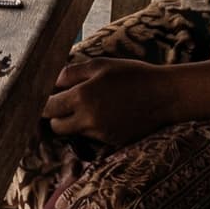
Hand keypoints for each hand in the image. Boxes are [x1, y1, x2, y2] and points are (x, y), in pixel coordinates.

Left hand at [42, 57, 184, 147]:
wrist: (165, 96)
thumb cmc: (133, 75)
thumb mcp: (101, 66)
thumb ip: (71, 73)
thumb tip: (51, 81)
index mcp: (82, 97)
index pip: (47, 108)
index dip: (43, 103)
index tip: (44, 97)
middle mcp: (88, 119)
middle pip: (57, 126)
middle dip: (57, 116)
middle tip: (64, 103)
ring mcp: (101, 134)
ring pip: (74, 133)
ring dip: (75, 123)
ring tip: (90, 106)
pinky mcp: (113, 142)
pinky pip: (93, 138)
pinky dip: (93, 129)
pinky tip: (106, 114)